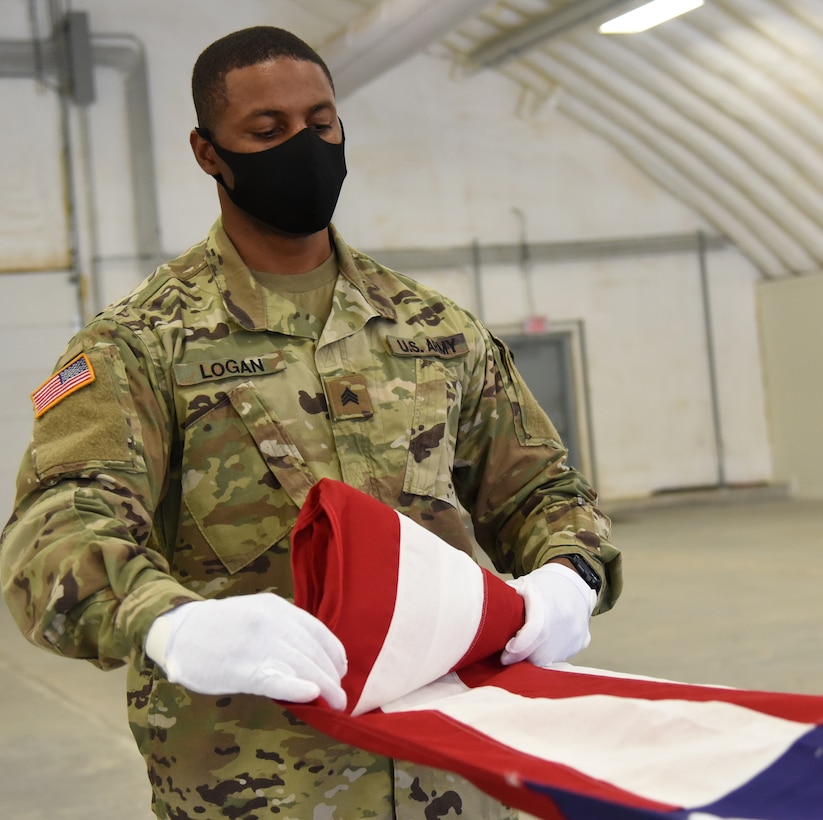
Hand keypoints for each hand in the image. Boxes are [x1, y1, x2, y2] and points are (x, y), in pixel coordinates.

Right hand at [145, 592, 347, 709]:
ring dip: (325, 687)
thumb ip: (281, 626)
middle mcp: (273, 622)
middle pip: (313, 651)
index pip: (317, 631)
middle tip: (340, 696)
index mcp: (277, 607)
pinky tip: (312, 695)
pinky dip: (297, 686)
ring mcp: (259, 644)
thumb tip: (309, 653)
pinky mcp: (244, 668)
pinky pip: (277, 679)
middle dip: (331, 675)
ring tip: (336, 703)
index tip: (341, 669)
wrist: (179, 631)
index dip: (334, 653)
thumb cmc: (219, 627)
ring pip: (302, 666)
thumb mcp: (255, 612)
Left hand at [500, 563, 596, 666]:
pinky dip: (548, 654)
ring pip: (550, 658)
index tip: (505, 654)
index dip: (518, 647)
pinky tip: (542, 644)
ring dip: (535, 656)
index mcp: (547, 603)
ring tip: (527, 644)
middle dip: (522, 656)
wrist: (574, 581)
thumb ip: (506, 602)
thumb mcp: (522, 586)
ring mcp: (575, 634)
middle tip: (511, 650)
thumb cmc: (543, 585)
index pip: (535, 631)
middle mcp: (564, 620)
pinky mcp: (581, 642)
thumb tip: (485, 617)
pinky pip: (560, 656)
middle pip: (540, 653)